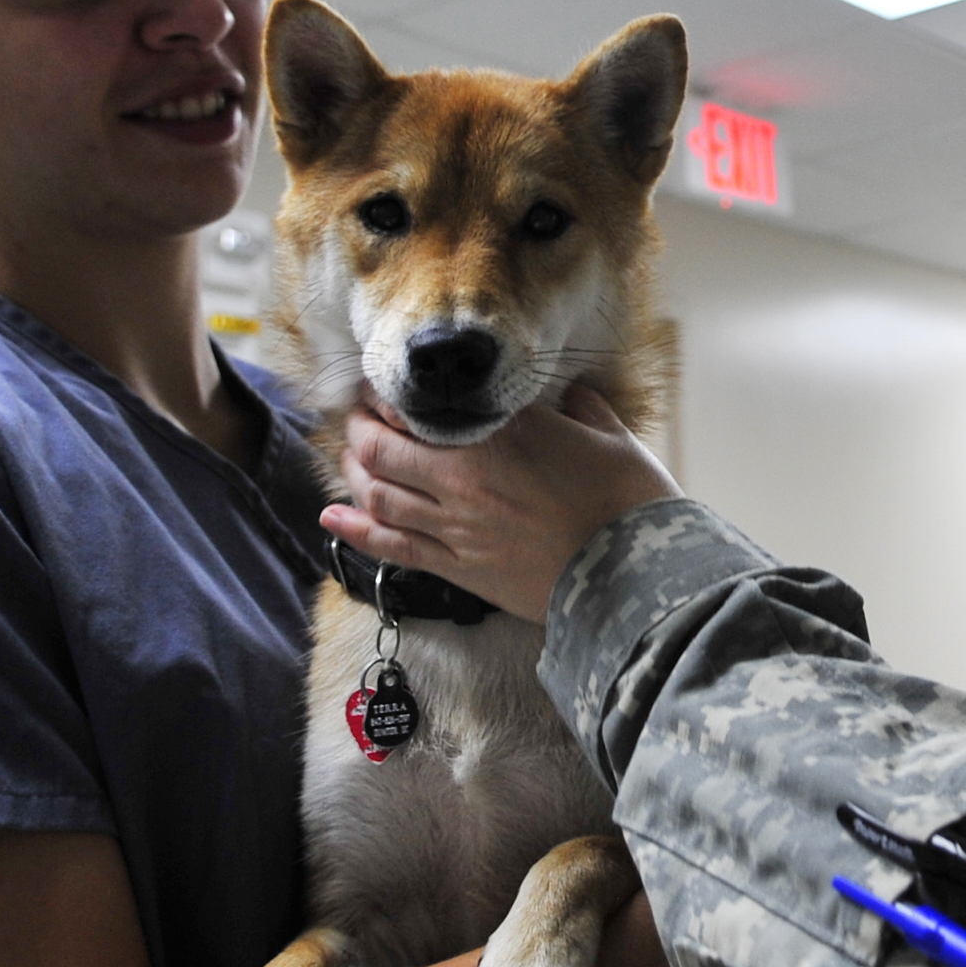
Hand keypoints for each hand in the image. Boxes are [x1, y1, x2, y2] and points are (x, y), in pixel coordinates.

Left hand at [322, 384, 680, 622]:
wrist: (635, 579)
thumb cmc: (630, 504)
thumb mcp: (612, 438)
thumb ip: (581, 409)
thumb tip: (569, 397)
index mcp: (505, 433)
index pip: (423, 406)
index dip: (391, 394)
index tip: (383, 387)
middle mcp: (467, 476)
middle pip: (383, 448)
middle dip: (360, 428)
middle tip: (358, 418)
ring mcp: (458, 526)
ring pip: (378, 494)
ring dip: (353, 473)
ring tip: (348, 458)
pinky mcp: (460, 569)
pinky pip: (393, 547)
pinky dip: (356, 532)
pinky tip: (330, 519)